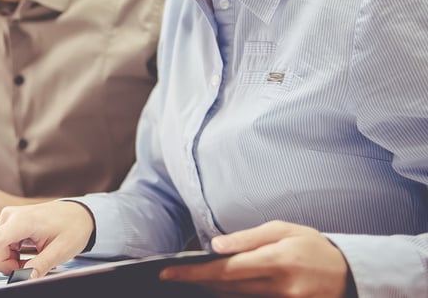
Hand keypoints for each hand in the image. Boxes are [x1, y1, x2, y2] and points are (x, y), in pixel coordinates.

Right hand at [0, 200, 93, 276]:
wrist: (77, 213)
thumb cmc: (72, 228)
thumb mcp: (61, 251)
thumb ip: (41, 265)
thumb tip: (25, 278)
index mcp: (23, 221)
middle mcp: (8, 217)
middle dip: (10, 265)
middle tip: (32, 265)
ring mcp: (5, 219)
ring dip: (12, 261)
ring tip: (33, 255)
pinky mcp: (5, 224)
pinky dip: (12, 255)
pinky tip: (27, 250)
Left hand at [159, 220, 349, 296]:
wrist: (351, 274)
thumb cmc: (313, 246)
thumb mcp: (284, 230)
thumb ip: (249, 238)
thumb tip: (216, 245)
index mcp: (277, 261)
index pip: (226, 269)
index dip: (195, 273)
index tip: (169, 272)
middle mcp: (280, 287)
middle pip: (227, 289)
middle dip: (197, 282)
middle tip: (172, 275)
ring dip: (212, 290)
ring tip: (192, 279)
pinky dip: (232, 297)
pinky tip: (218, 288)